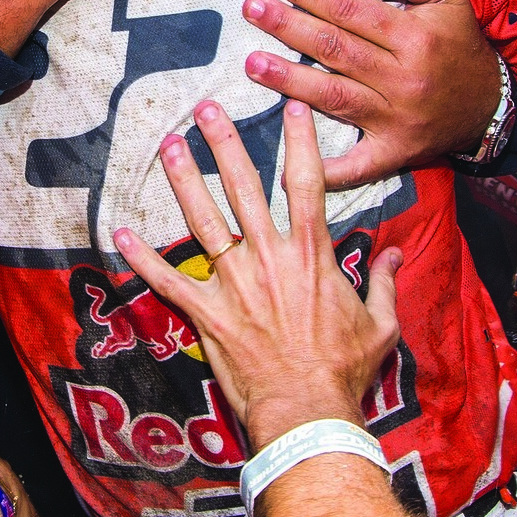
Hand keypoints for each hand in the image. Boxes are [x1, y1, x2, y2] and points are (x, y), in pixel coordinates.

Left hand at [115, 99, 402, 449]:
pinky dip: (142, 258)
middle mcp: (269, 258)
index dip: (299, 141)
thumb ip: (385, 284)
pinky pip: (168, 280)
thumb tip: (395, 256)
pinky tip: (121, 234)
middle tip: (206, 109)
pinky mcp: (207, 313)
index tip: (290, 106)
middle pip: (243, 187)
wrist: (306, 410)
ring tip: (168, 145)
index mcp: (311, 254)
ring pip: (203, 220)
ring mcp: (234, 284)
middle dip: (225, 143)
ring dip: (184, 180)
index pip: (305, 183)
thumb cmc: (344, 370)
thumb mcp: (381, 325)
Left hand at [239, 0, 499, 188]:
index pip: (352, 11)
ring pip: (335, 96)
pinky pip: (358, 164)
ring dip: (289, 80)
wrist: (488, 105)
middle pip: (336, 50)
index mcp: (415, 36)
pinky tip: (291, 156)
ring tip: (252, 63)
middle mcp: (403, 77)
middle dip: (288, 27)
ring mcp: (396, 118)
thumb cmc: (459, 43)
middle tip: (251, 9)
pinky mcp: (394, 151)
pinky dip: (327, 167)